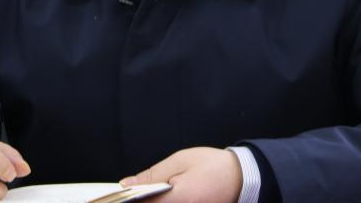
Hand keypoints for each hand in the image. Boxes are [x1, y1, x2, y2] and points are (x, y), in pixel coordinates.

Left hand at [120, 147, 241, 202]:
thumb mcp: (180, 161)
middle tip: (135, 192)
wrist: (245, 178)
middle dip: (142, 200)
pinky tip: (164, 197)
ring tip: (150, 194)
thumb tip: (126, 184)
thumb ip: (152, 175)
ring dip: (153, 202)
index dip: (127, 199)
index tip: (116, 196)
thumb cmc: (213, 166)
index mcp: (178, 200)